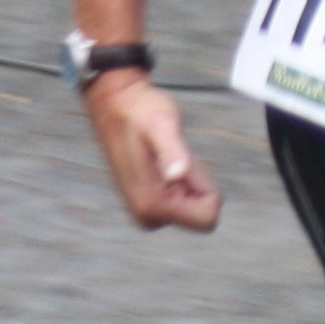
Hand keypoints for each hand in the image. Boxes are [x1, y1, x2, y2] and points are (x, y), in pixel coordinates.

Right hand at [81, 72, 220, 232]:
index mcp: (151, 206)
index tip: (183, 161)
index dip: (204, 185)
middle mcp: (147, 217)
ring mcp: (146, 213)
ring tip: (164, 155)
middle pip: (201, 213)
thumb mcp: (163, 125)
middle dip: (195, 182)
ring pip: (193, 205)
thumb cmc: (142, 111)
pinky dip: (180, 178)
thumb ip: (172, 151)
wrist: (117, 105)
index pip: (207, 219)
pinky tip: (160, 160)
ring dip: (187, 178)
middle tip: (172, 155)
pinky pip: (183, 199)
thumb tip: (177, 174)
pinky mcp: (148, 204)